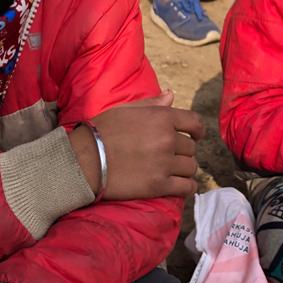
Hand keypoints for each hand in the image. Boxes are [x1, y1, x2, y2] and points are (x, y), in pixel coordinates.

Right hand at [68, 90, 202, 199]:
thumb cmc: (102, 131)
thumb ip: (152, 104)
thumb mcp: (126, 109)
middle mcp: (167, 139)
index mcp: (161, 117)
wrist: (84, 160)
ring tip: (176, 172)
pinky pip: (186, 187)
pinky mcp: (159, 185)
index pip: (194, 122)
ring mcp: (164, 163)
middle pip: (191, 148)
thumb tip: (171, 94)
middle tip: (174, 157)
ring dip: (185, 170)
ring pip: (191, 167)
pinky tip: (183, 187)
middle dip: (184, 152)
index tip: (196, 136)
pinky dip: (188, 188)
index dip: (198, 130)